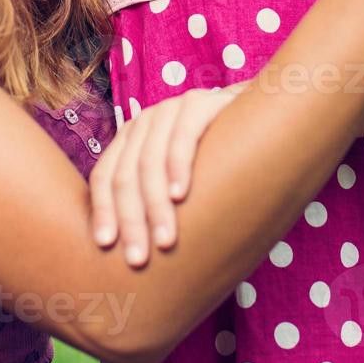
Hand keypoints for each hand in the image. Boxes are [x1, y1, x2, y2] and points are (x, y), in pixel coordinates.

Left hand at [88, 83, 245, 268]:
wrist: (260, 118)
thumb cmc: (215, 162)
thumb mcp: (177, 179)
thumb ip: (155, 201)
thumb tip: (133, 256)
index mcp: (130, 141)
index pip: (104, 176)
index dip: (103, 211)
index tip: (106, 246)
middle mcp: (144, 122)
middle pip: (124, 175)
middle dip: (131, 220)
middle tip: (138, 259)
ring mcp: (169, 110)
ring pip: (150, 161)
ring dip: (156, 206)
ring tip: (164, 241)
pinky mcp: (199, 104)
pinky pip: (182, 136)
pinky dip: (178, 167)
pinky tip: (181, 195)